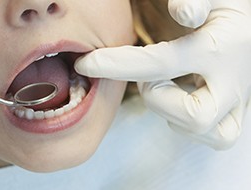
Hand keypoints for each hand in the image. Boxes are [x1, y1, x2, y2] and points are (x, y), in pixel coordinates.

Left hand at [75, 0, 250, 149]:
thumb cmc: (226, 7)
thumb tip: (182, 10)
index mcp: (219, 47)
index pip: (158, 64)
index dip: (115, 65)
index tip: (87, 64)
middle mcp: (232, 79)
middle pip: (194, 114)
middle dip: (157, 99)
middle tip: (148, 78)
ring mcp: (238, 98)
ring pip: (211, 132)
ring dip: (173, 114)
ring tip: (165, 87)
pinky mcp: (237, 109)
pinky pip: (219, 135)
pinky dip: (191, 127)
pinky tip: (179, 102)